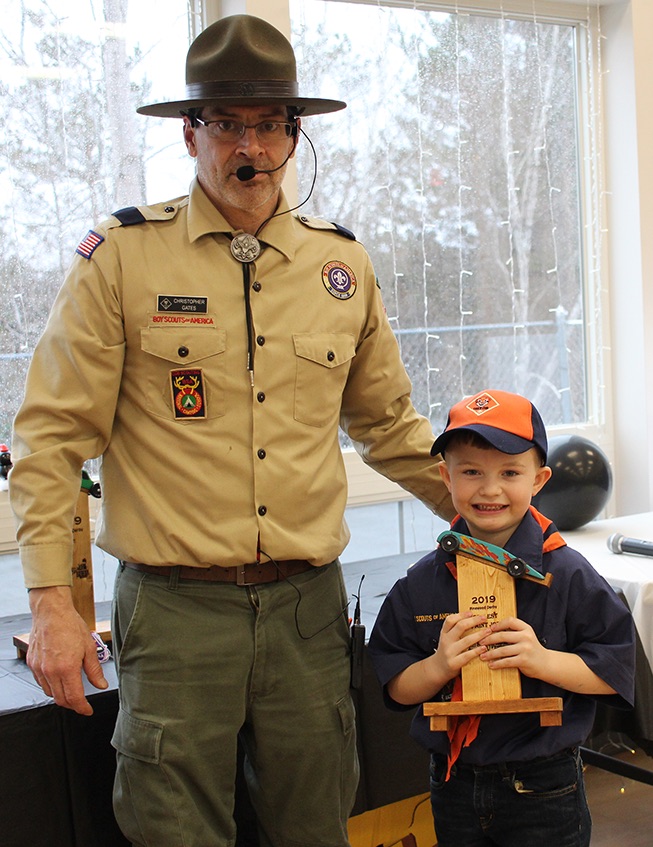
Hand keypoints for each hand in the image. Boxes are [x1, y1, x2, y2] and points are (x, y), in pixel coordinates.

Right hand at [27, 586, 107, 714]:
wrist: (51, 612)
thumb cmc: (70, 625)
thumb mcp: (89, 647)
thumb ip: (94, 670)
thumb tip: (101, 685)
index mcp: (67, 668)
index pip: (74, 698)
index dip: (82, 708)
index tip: (88, 710)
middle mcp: (50, 671)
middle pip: (61, 699)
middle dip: (72, 705)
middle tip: (81, 702)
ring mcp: (39, 668)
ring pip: (49, 693)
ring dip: (60, 696)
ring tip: (71, 689)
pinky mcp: (32, 664)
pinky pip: (41, 682)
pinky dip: (50, 686)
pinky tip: (58, 679)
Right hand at [433, 611, 488, 679]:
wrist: (437, 669)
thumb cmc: (447, 652)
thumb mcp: (447, 639)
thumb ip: (455, 631)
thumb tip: (472, 619)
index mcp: (444, 633)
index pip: (450, 620)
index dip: (461, 614)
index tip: (472, 612)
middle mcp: (446, 641)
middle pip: (460, 627)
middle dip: (474, 621)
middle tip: (484, 619)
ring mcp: (449, 652)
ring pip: (466, 640)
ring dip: (479, 635)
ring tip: (488, 631)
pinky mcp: (454, 663)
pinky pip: (467, 655)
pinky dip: (477, 651)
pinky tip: (484, 648)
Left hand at [478, 616, 546, 676]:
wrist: (546, 663)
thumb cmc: (532, 649)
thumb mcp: (526, 636)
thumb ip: (514, 632)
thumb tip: (492, 630)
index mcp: (526, 629)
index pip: (510, 621)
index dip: (498, 624)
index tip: (489, 629)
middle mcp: (526, 637)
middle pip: (503, 635)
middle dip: (489, 639)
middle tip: (480, 642)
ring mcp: (525, 649)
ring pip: (502, 650)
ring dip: (490, 653)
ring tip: (483, 656)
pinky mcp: (524, 661)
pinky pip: (506, 661)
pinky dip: (497, 663)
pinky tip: (491, 664)